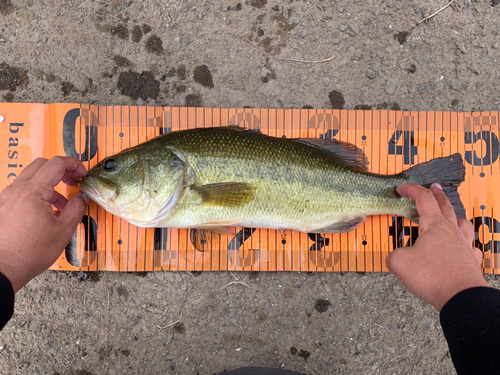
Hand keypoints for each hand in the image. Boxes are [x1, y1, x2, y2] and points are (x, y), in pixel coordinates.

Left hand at [0, 156, 88, 292]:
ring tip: (61, 203)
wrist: (3, 269)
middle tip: (74, 181)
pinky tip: (46, 212)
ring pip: (31, 178)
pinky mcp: (2, 207)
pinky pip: (22, 191)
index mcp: (33, 191)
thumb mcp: (63, 230)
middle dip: (61, 169)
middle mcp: (16, 190)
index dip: (74, 165)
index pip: (56, 164)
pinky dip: (37, 194)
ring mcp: (6, 197)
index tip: (83, 174)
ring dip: (49, 184)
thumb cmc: (30, 252)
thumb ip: (77, 208)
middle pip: (41, 165)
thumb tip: (83, 196)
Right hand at [386, 183, 488, 310]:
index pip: (423, 199)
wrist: (461, 297)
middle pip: (445, 206)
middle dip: (436, 194)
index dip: (411, 190)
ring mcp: (464, 245)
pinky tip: (463, 245)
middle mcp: (451, 231)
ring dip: (454, 216)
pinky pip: (471, 246)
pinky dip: (466, 242)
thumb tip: (396, 257)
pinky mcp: (471, 261)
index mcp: (434, 226)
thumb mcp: (399, 262)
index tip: (402, 189)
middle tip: (432, 187)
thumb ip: (394, 255)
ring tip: (450, 216)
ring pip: (462, 223)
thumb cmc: (432, 277)